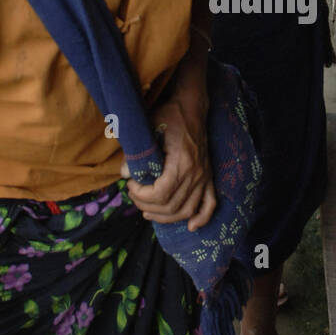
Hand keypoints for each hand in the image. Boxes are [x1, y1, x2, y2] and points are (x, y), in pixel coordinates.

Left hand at [125, 93, 216, 231]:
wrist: (191, 107)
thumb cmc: (169, 116)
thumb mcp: (148, 129)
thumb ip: (137, 153)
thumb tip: (126, 174)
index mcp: (182, 163)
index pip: (160, 194)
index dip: (141, 195)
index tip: (130, 185)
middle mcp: (196, 174)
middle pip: (171, 206)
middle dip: (147, 205)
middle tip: (134, 195)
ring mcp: (204, 177)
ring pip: (186, 210)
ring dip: (166, 217)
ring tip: (148, 212)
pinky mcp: (208, 177)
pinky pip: (209, 204)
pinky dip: (202, 218)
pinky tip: (192, 227)